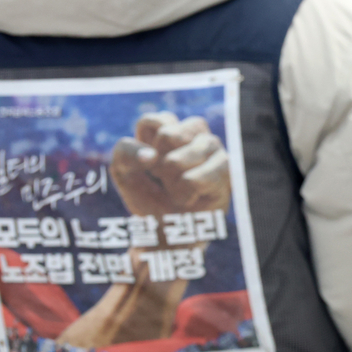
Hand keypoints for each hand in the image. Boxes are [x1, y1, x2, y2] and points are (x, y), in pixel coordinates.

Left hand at [111, 112, 230, 217]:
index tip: (148, 167)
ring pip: (186, 153)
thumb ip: (126, 152)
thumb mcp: (123, 172)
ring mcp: (213, 150)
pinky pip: (205, 173)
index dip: (144, 148)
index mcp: (168, 130)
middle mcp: (194, 135)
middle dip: (160, 163)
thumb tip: (152, 155)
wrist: (168, 230)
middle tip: (165, 179)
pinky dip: (191, 189)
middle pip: (170, 134)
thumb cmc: (148, 197)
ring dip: (175, 179)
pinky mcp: (227, 169)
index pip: (154, 121)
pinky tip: (191, 197)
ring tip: (178, 192)